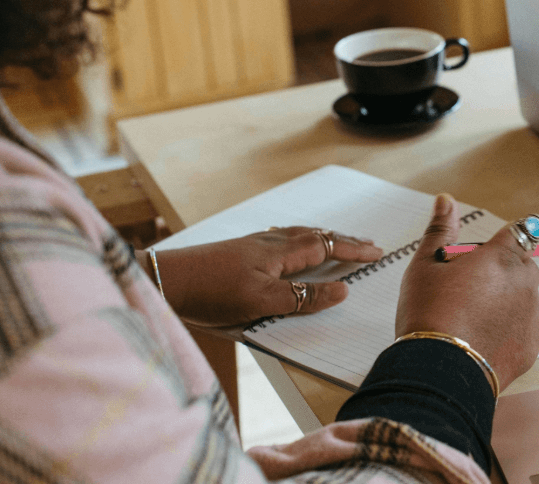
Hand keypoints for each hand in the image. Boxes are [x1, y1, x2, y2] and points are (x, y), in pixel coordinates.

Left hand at [148, 227, 383, 326]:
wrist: (162, 281)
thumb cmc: (208, 292)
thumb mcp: (260, 302)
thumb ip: (302, 298)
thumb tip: (341, 291)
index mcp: (279, 253)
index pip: (326, 247)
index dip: (353, 250)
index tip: (376, 252)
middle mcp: (269, 243)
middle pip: (315, 236)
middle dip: (343, 240)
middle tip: (367, 244)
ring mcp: (252, 245)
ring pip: (298, 235)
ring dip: (323, 238)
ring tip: (338, 242)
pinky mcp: (237, 251)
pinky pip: (281, 239)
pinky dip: (300, 240)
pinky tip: (291, 245)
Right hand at [395, 194, 538, 391]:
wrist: (439, 371)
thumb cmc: (429, 314)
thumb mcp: (426, 265)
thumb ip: (441, 229)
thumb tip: (446, 200)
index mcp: (501, 257)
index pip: (520, 232)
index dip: (510, 236)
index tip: (506, 242)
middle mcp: (524, 282)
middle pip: (521, 265)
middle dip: (501, 271)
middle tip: (466, 288)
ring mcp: (532, 315)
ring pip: (524, 297)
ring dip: (507, 300)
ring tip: (470, 318)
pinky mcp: (532, 344)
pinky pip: (525, 327)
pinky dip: (510, 328)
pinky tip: (481, 337)